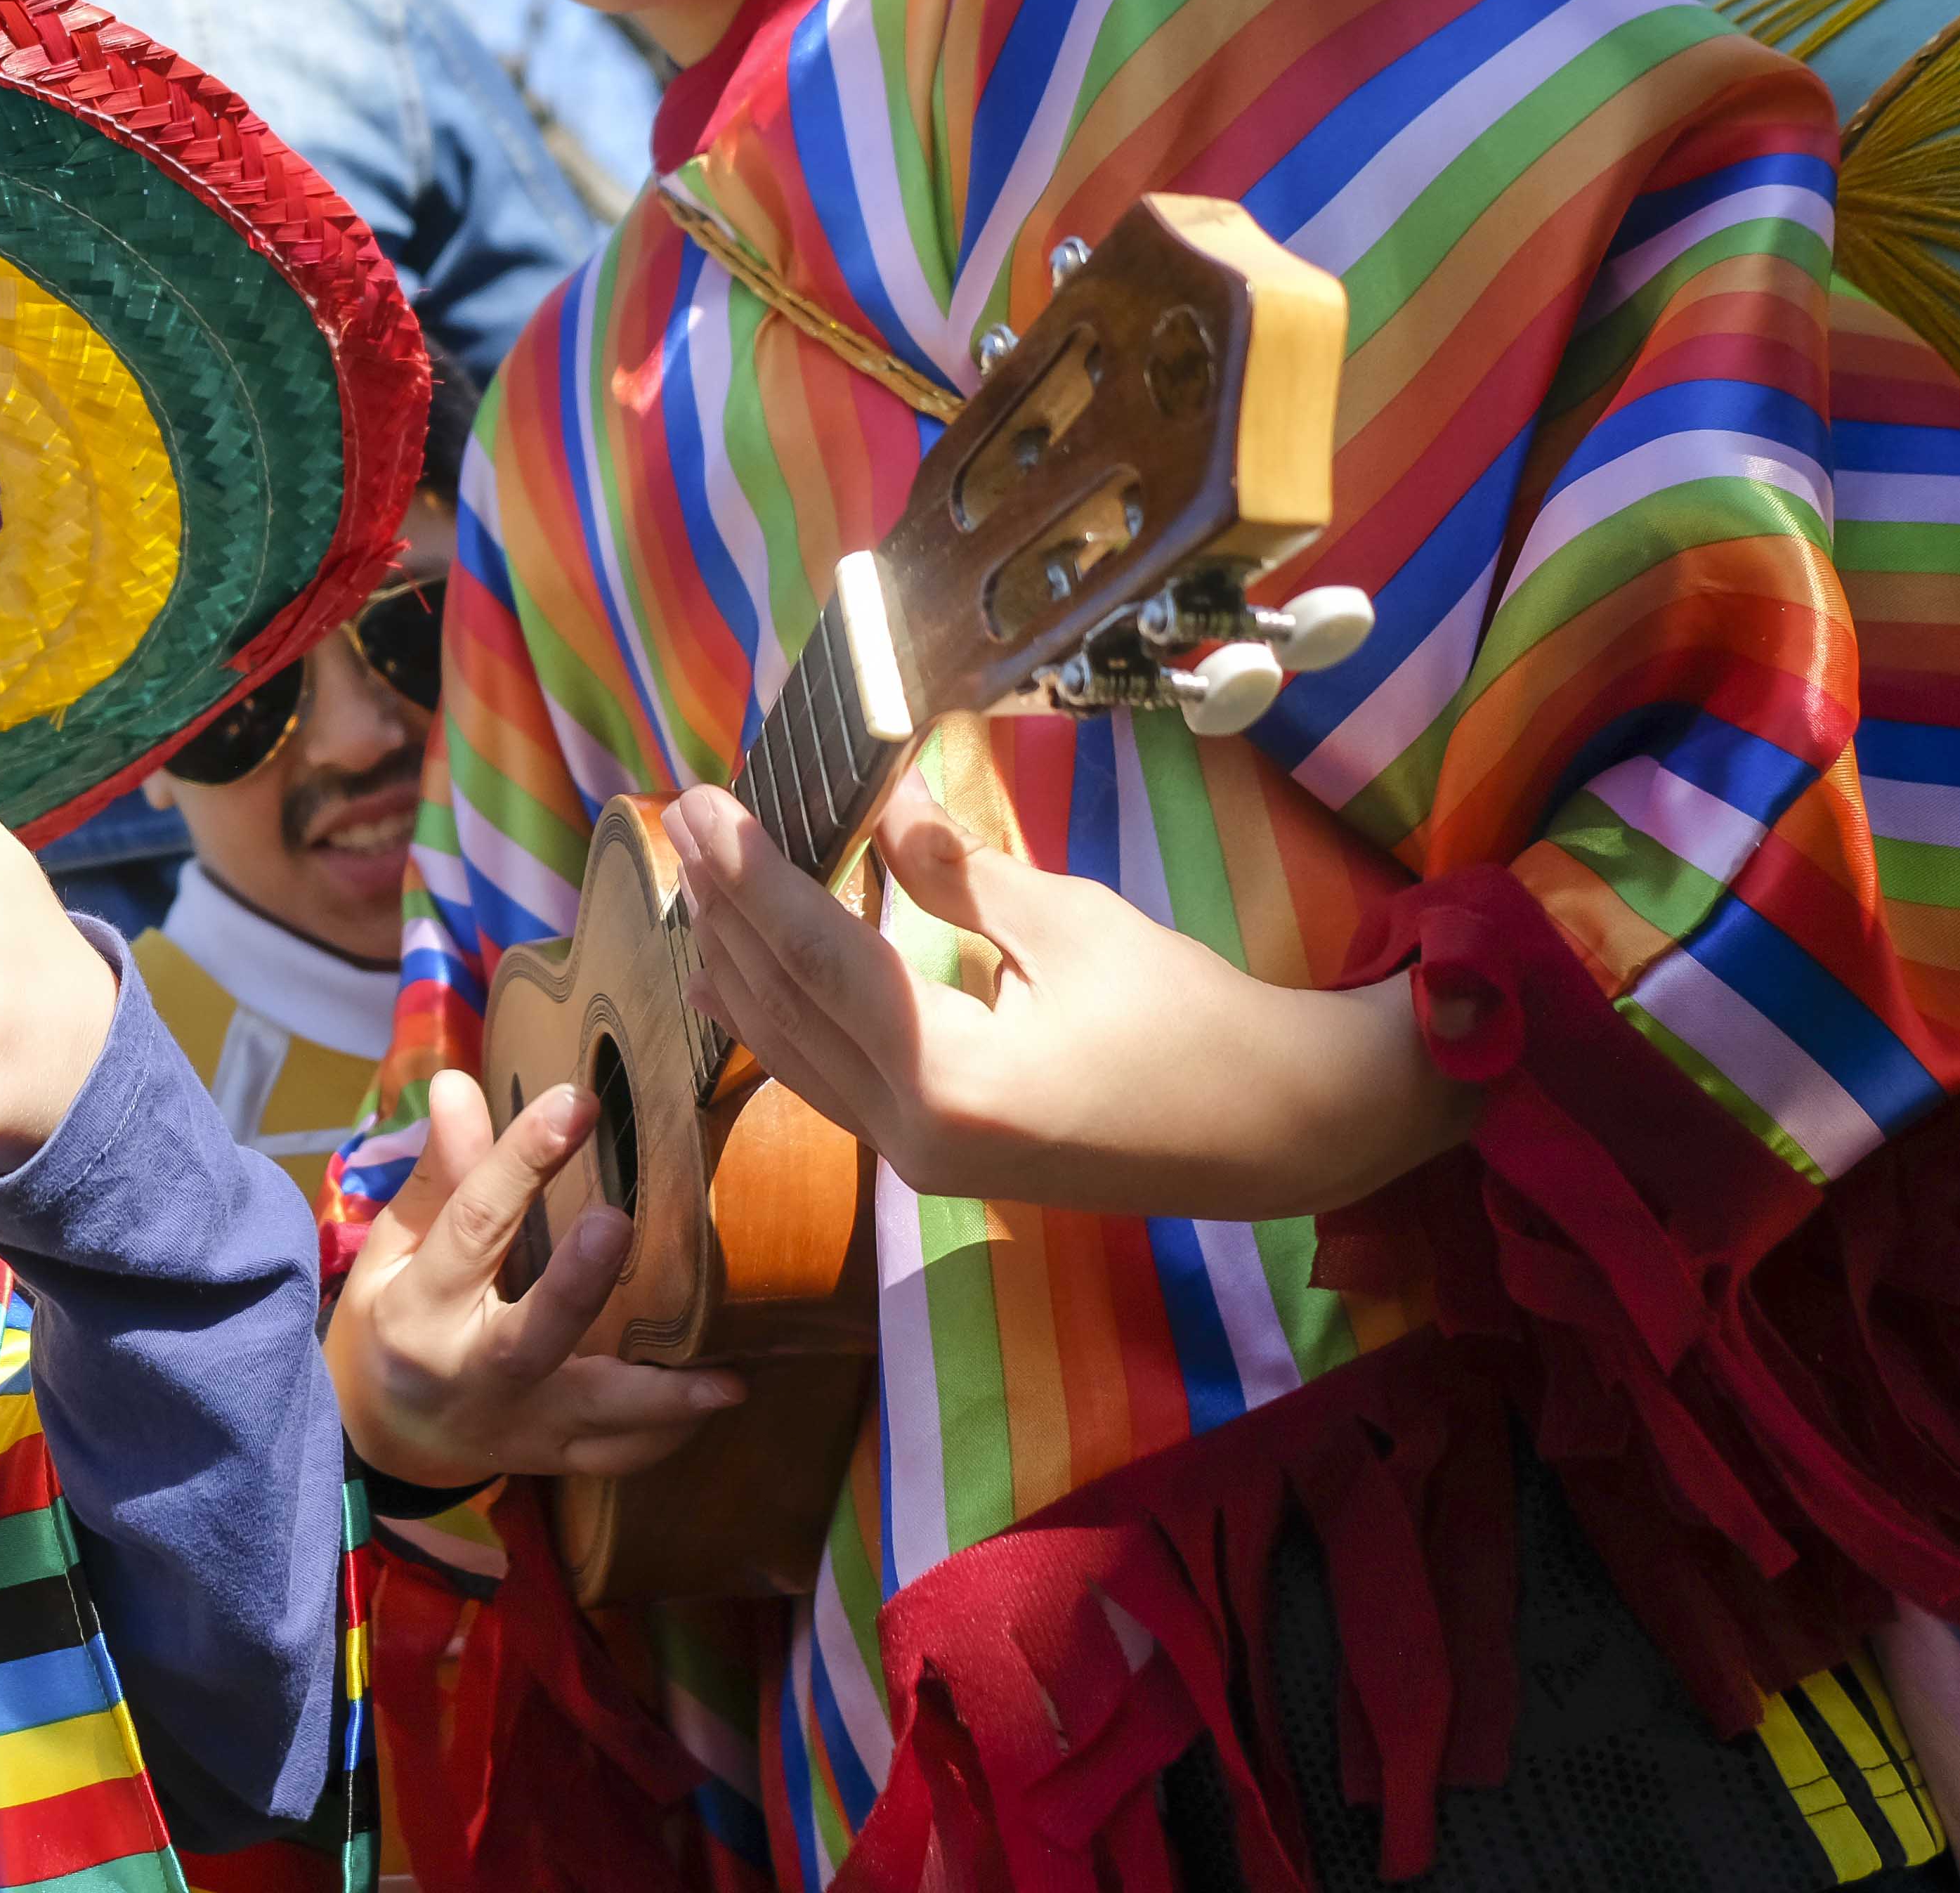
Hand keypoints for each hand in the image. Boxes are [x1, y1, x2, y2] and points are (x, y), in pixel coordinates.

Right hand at [328, 1069, 747, 1488]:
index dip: (520, 1161)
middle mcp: (469, 1374)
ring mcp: (518, 1426)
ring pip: (593, 1416)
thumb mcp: (394, 1248)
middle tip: (618, 1222)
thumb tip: (457, 1084)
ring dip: (662, 1398)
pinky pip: (617, 1457)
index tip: (575, 1101)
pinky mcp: (553, 1457)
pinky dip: (668, 1435)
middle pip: (529, 1335)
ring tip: (727, 1376)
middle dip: (575, 1283)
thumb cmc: (391, 1323)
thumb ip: (441, 1173)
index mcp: (419, 1310)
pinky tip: (714, 1398)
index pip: (472, 1227)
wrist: (383, 1440)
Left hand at [663, 776, 1474, 1219]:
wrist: (1275, 1132)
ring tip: (697, 880)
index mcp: (953, 1078)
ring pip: (791, 1051)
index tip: (701, 802)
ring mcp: (919, 1157)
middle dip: (726, 907)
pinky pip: (825, 1078)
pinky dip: (780, 1014)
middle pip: (786, 1006)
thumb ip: (962, 872)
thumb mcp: (1075, 924)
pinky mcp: (934, 1156)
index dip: (751, 872)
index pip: (818, 956)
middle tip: (684, 818)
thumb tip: (880, 809)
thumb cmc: (1195, 1022)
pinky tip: (746, 970)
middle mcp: (914, 1133)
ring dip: (737, 963)